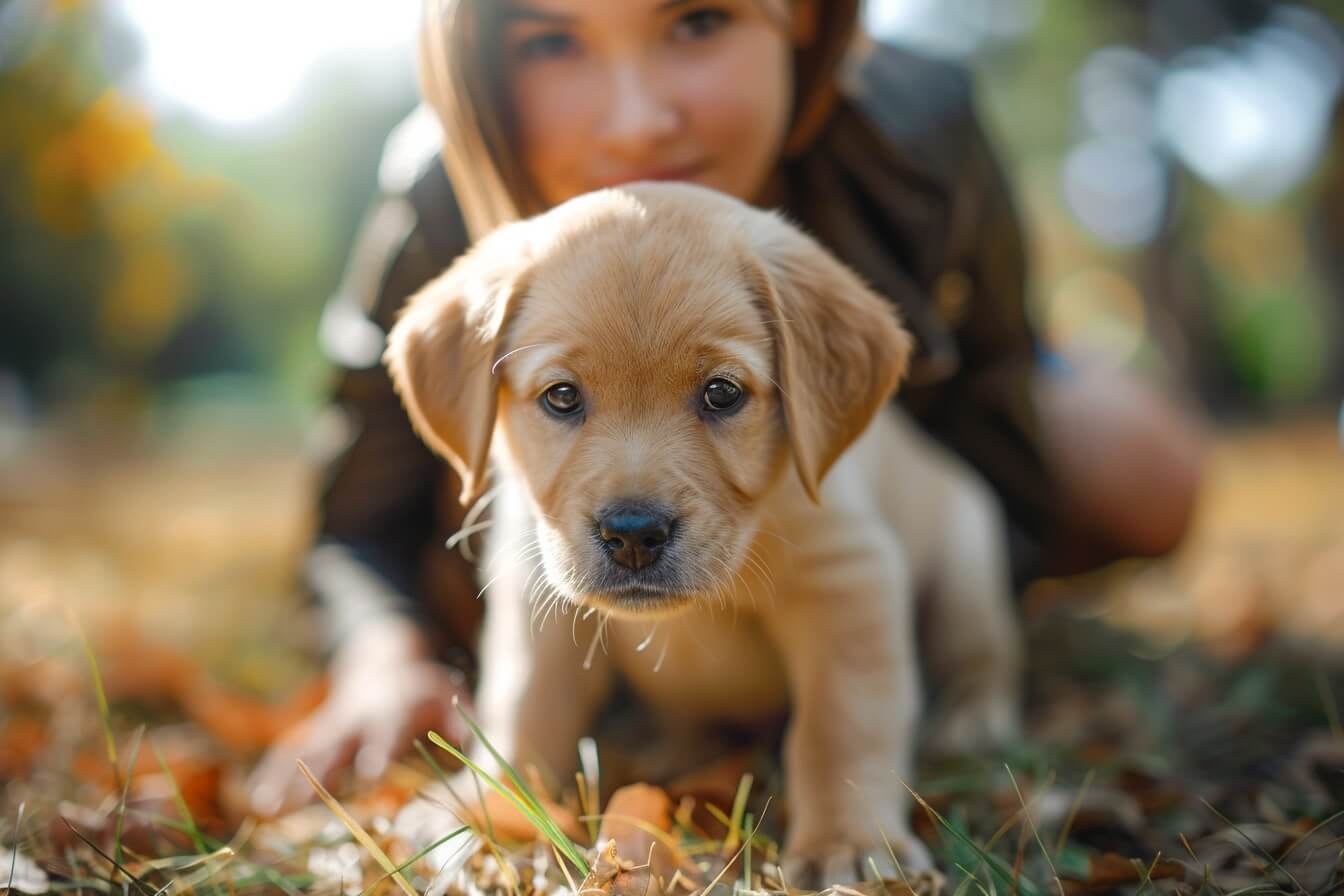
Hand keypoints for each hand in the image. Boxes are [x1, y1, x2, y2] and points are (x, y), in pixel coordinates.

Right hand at [246, 618, 471, 816]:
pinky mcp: (318, 730)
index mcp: (393, 708)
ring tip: (268, 806)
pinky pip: (291, 750)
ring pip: (307, 750)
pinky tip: (259, 800)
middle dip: (323, 770)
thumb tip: (474, 748)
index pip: (387, 730)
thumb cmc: (425, 690)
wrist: (386, 658)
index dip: (379, 749)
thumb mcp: (450, 698)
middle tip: (305, 798)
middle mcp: (357, 716)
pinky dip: (274, 772)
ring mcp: (333, 723)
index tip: (371, 773)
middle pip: (338, 743)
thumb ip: (463, 722)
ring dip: (287, 777)